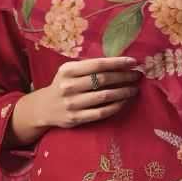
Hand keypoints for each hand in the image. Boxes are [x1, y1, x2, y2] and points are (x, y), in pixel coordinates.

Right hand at [23, 56, 143, 136]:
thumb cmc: (63, 85)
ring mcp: (72, 103)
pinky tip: (125, 102)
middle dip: (124, 77)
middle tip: (137, 76)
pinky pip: (101, 112)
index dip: (117, 62)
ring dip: (123, 92)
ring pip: (104, 96)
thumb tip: (120, 63)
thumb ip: (89, 67)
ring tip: (134, 89)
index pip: (98, 64)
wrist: (44, 107)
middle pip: (103, 79)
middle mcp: (69, 85)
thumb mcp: (69, 72)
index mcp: (68, 70)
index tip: (133, 62)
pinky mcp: (76, 118)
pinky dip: (116, 106)